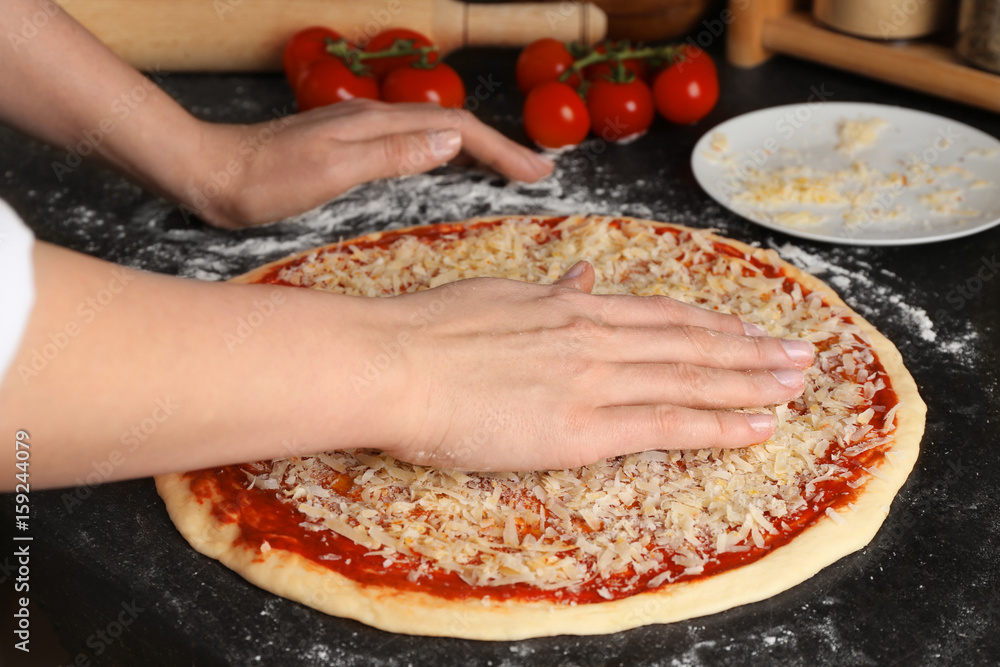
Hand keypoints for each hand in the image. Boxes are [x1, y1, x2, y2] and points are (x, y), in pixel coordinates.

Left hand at [188, 99, 553, 228]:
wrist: (210, 173)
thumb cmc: (263, 181)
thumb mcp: (330, 170)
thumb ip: (392, 154)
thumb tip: (453, 139)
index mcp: (377, 123)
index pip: (457, 130)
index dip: (502, 150)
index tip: (537, 172)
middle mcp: (374, 119)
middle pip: (454, 126)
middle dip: (500, 147)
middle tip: (538, 171)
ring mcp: (361, 129)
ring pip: (435, 132)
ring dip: (477, 149)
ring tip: (508, 169)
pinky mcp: (348, 143)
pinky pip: (412, 142)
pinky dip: (445, 153)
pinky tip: (447, 164)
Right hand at [372, 262, 814, 470]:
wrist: (396, 362)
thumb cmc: (429, 330)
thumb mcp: (496, 295)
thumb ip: (547, 292)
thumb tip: (580, 276)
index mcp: (570, 307)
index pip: (658, 314)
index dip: (709, 322)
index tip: (744, 327)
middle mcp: (595, 336)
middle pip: (690, 342)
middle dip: (750, 349)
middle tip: (799, 353)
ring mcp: (595, 379)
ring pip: (693, 376)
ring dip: (752, 381)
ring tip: (796, 382)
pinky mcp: (584, 426)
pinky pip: (669, 422)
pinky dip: (721, 423)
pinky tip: (758, 425)